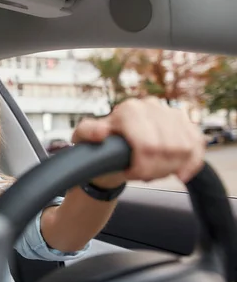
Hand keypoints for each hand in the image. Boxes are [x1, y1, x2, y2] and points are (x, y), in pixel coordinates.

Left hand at [71, 97, 205, 186]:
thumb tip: (100, 133)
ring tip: (153, 172)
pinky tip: (181, 175)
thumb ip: (87, 133)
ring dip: (170, 168)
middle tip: (141, 175)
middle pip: (168, 148)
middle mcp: (151, 106)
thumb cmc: (100, 144)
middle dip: (155, 169)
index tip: (130, 174)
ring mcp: (170, 113)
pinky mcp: (185, 123)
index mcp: (128, 109)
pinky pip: (197, 144)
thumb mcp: (84, 138)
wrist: (115, 146)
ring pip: (184, 148)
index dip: (142, 167)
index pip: (148, 145)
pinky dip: (192, 163)